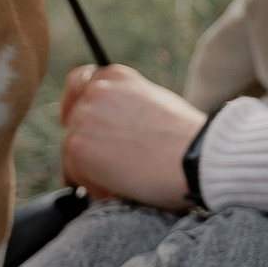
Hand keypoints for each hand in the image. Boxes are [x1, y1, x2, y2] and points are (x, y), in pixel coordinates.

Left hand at [58, 64, 208, 210]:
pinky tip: (113, 191)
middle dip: (89, 145)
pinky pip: (71, 171)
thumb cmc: (188, 137)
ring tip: (118, 183)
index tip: (75, 124)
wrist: (195, 156)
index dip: (76, 106)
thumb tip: (114, 124)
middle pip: (74, 122)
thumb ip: (128, 103)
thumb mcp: (157, 101)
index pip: (80, 83)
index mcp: (117, 75)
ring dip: (90, 168)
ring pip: (72, 149)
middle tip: (111, 167)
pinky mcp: (78, 146)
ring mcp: (84, 117)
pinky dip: (90, 185)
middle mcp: (96, 90)